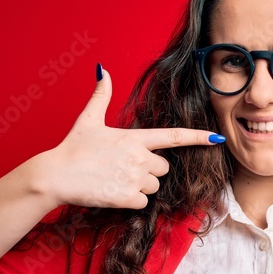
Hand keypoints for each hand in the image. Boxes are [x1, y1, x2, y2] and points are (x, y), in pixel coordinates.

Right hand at [35, 64, 224, 208]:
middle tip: (123, 167)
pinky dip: (131, 201)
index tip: (217, 138)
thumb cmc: (72, 148)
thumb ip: (101, 96)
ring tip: (114, 179)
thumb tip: (103, 70)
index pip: (174, 136)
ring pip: (154, 186)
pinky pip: (143, 203)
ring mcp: (134, 178)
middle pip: (163, 167)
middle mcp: (139, 157)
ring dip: (140, 186)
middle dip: (149, 170)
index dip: (197, 137)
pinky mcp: (127, 198)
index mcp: (134, 138)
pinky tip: (113, 192)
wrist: (56, 176)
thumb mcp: (88, 119)